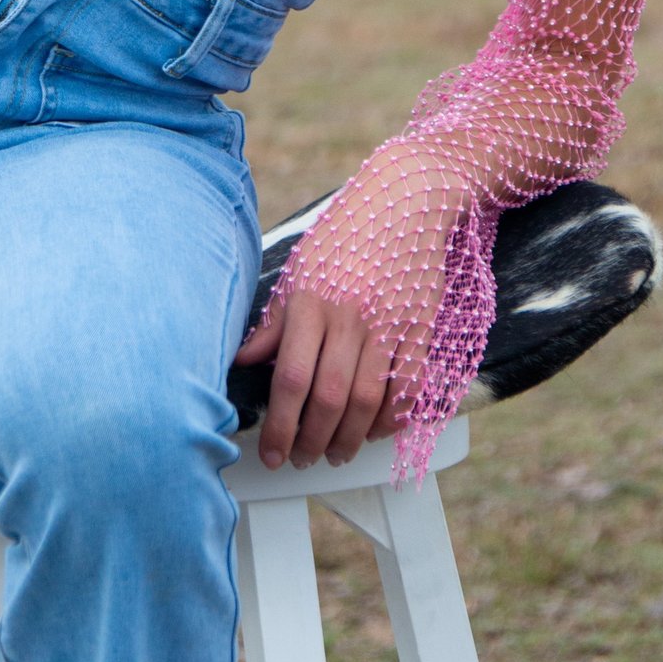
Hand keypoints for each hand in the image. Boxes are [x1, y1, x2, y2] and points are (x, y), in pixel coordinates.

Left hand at [233, 140, 462, 468]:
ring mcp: (388, 324)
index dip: (279, 426)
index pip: (290, 379)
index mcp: (309, 301)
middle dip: (311, 441)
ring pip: (368, 401)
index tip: (271, 452)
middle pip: (328, 398)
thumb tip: (241, 363)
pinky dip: (392, 420)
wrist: (406, 200)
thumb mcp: (298, 273)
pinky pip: (408, 388)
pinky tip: (374, 432)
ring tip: (333, 454)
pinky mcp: (420, 328)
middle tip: (300, 460)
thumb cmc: (343, 238)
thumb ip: (273, 324)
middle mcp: (348, 315)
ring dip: (349, 440)